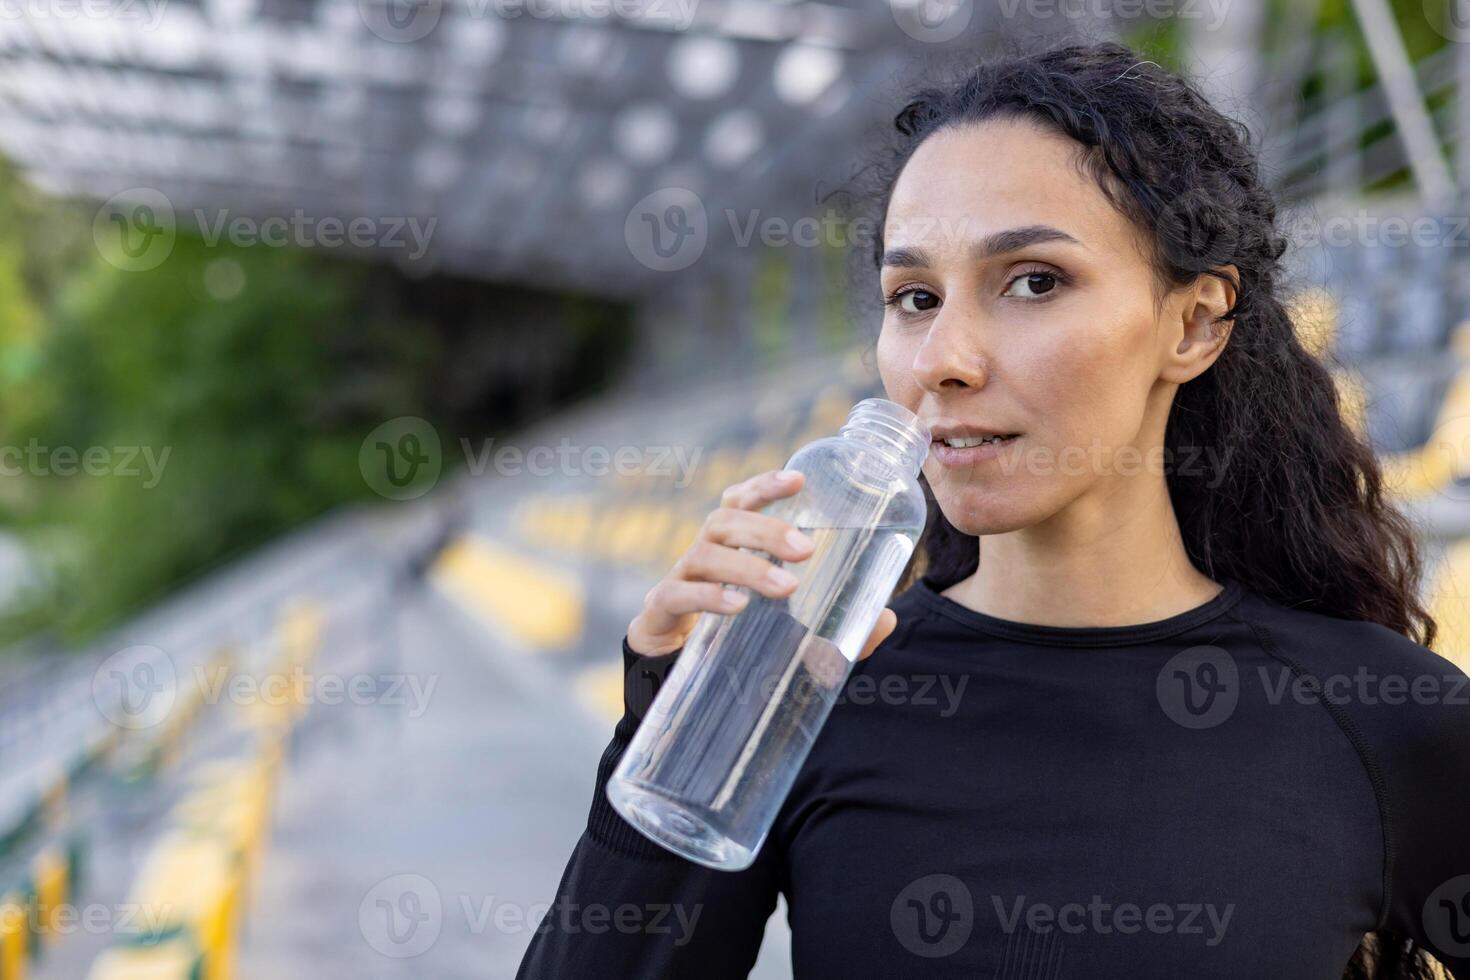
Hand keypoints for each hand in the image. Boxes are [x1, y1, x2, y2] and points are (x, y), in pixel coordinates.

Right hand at [626, 468, 898, 660]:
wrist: (675, 677)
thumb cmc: (738, 637)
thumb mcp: (792, 629)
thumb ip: (838, 624)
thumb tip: (886, 618)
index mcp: (729, 545)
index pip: (740, 500)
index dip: (765, 484)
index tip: (799, 479)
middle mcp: (702, 554)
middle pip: (725, 520)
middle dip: (766, 528)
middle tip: (805, 549)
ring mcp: (679, 579)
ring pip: (705, 554)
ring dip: (747, 565)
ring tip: (785, 587)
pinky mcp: (661, 611)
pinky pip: (678, 594)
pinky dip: (708, 597)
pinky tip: (737, 606)